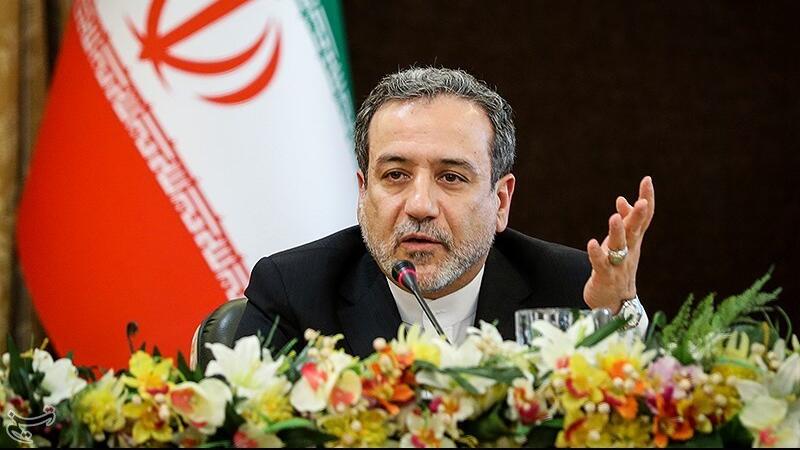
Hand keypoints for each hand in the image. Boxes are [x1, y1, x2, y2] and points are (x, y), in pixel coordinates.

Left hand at [583, 176, 654, 313]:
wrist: (616, 303)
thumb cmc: (619, 268)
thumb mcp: (624, 244)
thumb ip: (625, 222)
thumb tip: (623, 199)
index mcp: (635, 242)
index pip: (644, 218)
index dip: (647, 199)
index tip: (647, 180)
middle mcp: (629, 252)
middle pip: (635, 232)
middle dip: (638, 216)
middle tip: (641, 201)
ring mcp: (618, 265)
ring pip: (619, 247)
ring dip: (617, 232)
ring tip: (614, 217)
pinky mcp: (604, 277)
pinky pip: (601, 264)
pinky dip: (596, 254)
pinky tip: (591, 243)